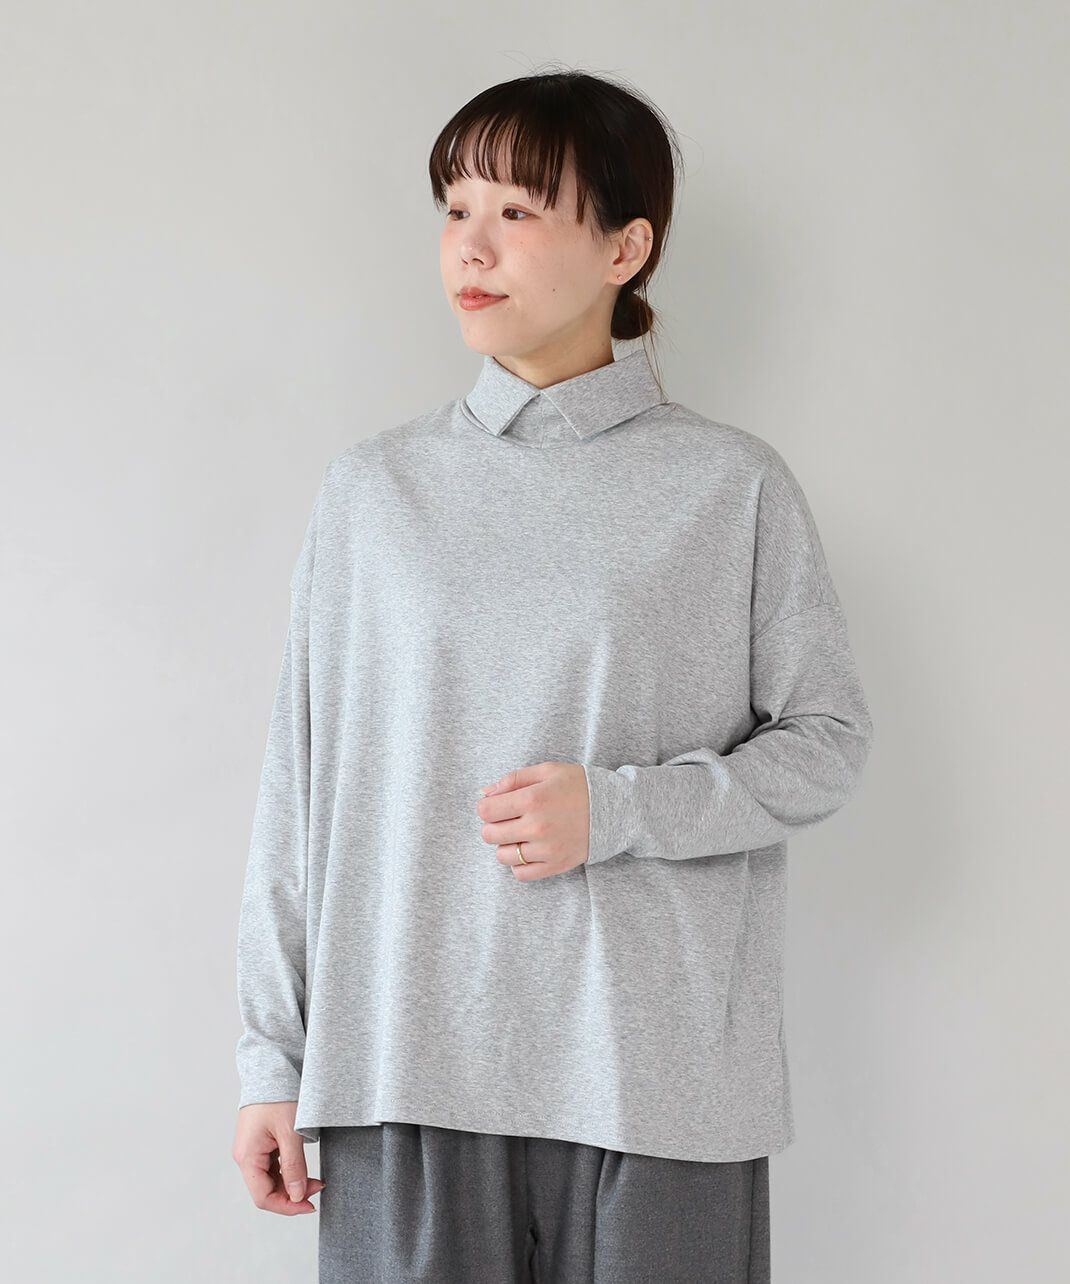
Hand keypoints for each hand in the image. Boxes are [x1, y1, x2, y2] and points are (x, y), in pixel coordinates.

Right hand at [232, 1102, 325, 1214]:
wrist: (271, 1068)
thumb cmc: (278, 1095)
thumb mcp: (290, 1132)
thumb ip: (293, 1166)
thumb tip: (298, 1195)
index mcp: (247, 1157)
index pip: (263, 1197)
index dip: (287, 1206)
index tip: (310, 1205)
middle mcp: (245, 1156)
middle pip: (266, 1191)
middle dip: (292, 1195)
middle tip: (318, 1187)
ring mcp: (252, 1150)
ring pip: (270, 1181)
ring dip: (291, 1185)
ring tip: (315, 1180)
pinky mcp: (260, 1144)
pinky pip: (272, 1167)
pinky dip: (287, 1173)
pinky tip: (302, 1170)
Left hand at [475, 760, 589, 880]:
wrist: (615, 808)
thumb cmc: (579, 786)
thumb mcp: (548, 771)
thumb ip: (513, 779)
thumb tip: (484, 793)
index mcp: (533, 799)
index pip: (486, 810)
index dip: (487, 806)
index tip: (497, 805)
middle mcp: (537, 826)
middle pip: (489, 834)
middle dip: (493, 825)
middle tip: (509, 819)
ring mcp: (546, 849)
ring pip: (502, 856)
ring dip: (506, 845)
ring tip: (521, 834)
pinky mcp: (555, 865)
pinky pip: (521, 874)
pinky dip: (519, 864)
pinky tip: (529, 849)